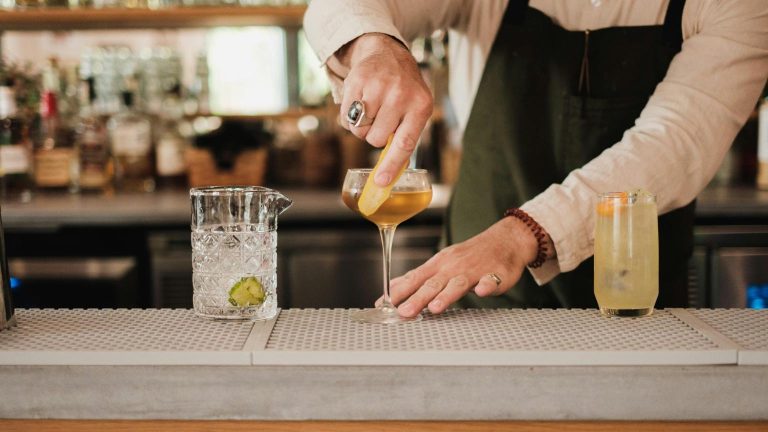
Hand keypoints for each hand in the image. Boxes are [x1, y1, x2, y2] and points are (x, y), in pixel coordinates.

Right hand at [332, 33, 432, 186]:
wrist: (388, 53)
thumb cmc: (404, 90)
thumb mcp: (416, 109)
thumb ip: (406, 138)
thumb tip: (390, 177)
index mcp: (420, 107)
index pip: (405, 143)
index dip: (391, 165)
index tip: (381, 182)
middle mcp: (401, 96)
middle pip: (375, 139)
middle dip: (375, 134)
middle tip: (381, 118)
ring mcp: (378, 87)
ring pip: (359, 130)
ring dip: (361, 126)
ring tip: (371, 108)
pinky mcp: (358, 81)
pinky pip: (346, 117)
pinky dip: (350, 115)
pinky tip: (361, 100)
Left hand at [385, 216, 542, 317]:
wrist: (504, 240)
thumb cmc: (469, 255)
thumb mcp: (440, 263)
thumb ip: (418, 278)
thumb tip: (392, 288)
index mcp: (438, 266)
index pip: (415, 278)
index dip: (400, 291)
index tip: (385, 304)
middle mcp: (453, 267)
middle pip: (433, 284)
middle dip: (417, 298)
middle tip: (404, 312)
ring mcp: (474, 270)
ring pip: (458, 284)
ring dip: (446, 295)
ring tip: (435, 308)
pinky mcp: (496, 274)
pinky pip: (491, 280)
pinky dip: (486, 286)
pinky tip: (481, 292)